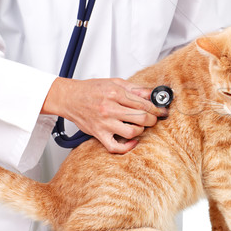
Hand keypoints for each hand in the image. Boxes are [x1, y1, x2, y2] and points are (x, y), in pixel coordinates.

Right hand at [42, 77, 165, 152]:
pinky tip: (133, 141)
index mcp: (115, 94)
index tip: (161, 111)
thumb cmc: (91, 89)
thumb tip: (151, 93)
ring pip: (131, 132)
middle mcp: (110, 109)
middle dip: (152, 119)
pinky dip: (127, 147)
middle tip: (153, 118)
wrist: (69, 98)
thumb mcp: (114, 83)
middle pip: (141, 118)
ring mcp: (104, 123)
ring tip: (140, 126)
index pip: (143, 103)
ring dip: (141, 130)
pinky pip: (115, 147)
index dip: (156, 108)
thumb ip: (134, 89)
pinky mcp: (98, 134)